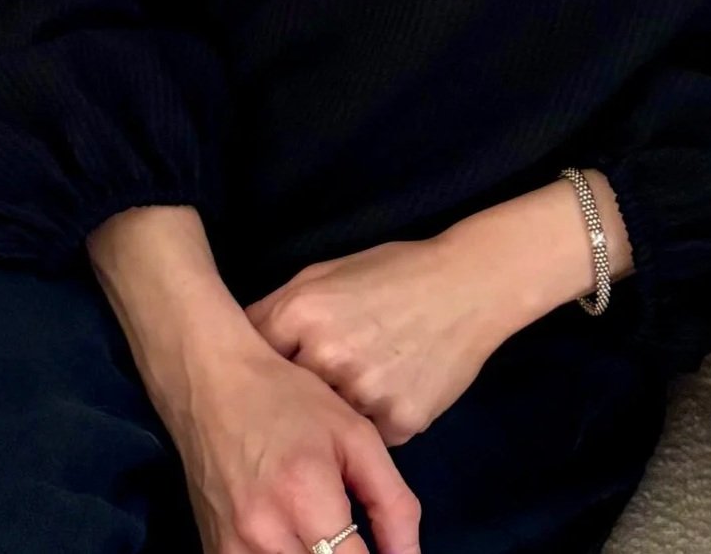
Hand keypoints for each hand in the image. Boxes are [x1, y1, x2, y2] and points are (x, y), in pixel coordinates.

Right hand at [86, 202, 421, 553]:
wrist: (211, 382)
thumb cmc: (288, 399)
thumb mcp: (354, 434)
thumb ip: (391, 502)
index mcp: (305, 497)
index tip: (390, 552)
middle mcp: (264, 535)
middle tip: (358, 541)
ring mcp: (232, 550)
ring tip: (330, 541)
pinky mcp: (213, 553)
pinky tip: (299, 540)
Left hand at [242, 232, 502, 444]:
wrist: (468, 285)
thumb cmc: (394, 272)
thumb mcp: (327, 273)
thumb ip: (283, 308)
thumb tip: (243, 344)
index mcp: (302, 312)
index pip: (252, 356)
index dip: (257, 368)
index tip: (261, 376)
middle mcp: (326, 356)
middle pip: (286, 398)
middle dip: (293, 397)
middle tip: (311, 387)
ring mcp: (362, 394)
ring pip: (326, 425)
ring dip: (333, 414)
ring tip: (361, 381)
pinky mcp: (398, 423)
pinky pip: (366, 438)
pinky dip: (370, 422)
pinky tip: (388, 390)